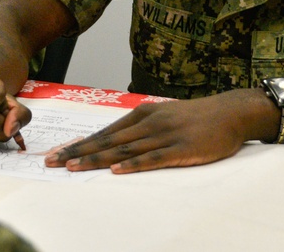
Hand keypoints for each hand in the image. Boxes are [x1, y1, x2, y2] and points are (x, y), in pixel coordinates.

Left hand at [45, 90, 266, 173]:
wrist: (231, 112)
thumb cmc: (198, 117)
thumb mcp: (165, 115)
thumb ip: (142, 127)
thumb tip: (116, 142)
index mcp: (143, 114)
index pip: (105, 132)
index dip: (80, 144)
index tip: (58, 152)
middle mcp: (149, 123)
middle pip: (107, 140)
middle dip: (78, 152)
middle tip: (52, 161)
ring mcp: (164, 136)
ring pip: (123, 149)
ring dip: (96, 160)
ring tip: (73, 168)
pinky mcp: (181, 149)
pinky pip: (153, 158)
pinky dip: (133, 165)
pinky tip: (117, 170)